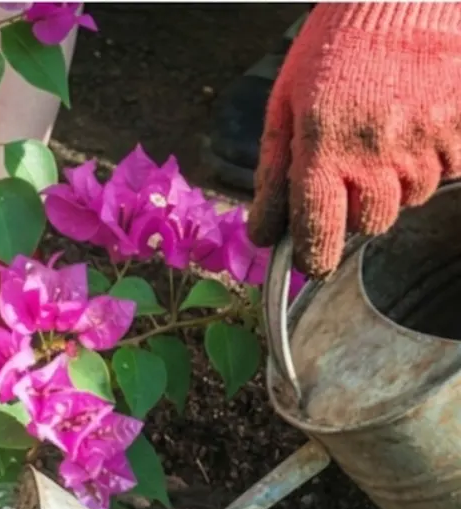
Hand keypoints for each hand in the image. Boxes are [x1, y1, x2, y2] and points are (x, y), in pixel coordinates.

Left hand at [249, 3, 460, 276]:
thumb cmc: (333, 48)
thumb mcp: (285, 104)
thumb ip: (274, 171)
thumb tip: (263, 231)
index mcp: (324, 146)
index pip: (319, 229)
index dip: (315, 255)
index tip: (313, 263)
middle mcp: (376, 151)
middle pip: (370, 224)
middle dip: (355, 212)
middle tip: (349, 177)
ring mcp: (424, 143)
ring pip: (409, 201)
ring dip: (393, 184)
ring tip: (383, 138)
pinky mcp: (460, 131)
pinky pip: (444, 172)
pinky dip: (429, 161)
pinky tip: (413, 127)